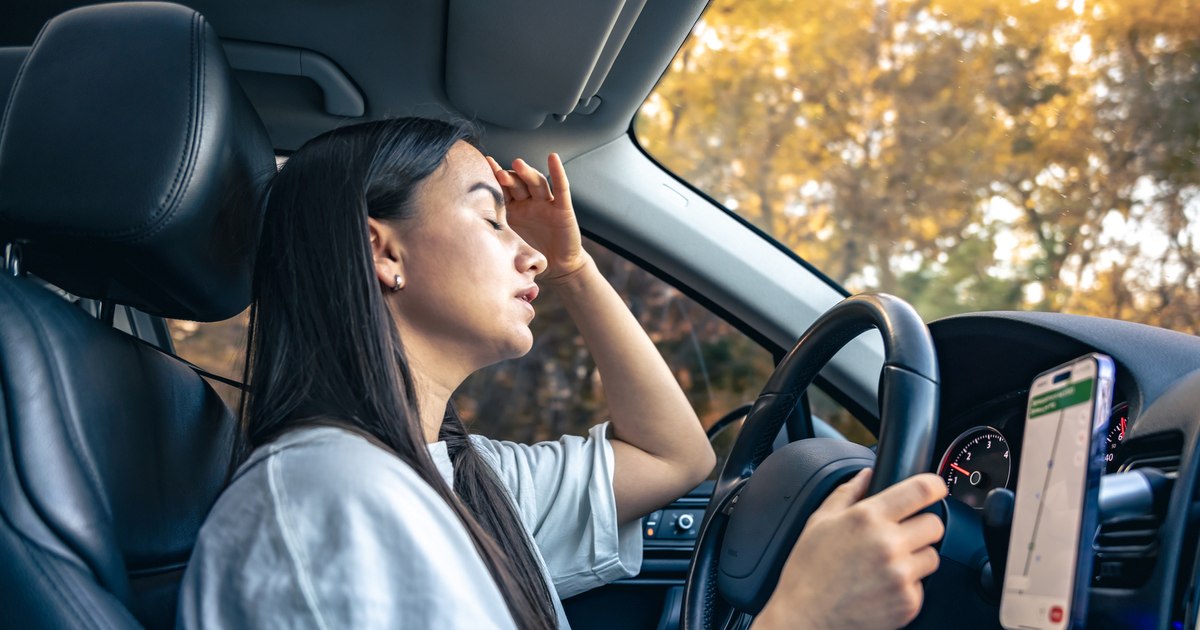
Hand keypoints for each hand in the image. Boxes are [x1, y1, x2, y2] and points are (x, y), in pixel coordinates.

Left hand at [487, 153, 590, 283]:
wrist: (558, 268)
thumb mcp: (511, 247)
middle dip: (508, 177)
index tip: (483, 165)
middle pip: (518, 184)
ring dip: (527, 173)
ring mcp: (546, 204)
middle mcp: (529, 203)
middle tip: (497, 172)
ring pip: (536, 183)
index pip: (503, 190)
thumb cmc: (533, 256)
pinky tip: (553, 159)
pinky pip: (561, 189)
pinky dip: (557, 173)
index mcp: (514, 210)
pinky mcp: (563, 209)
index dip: (494, 178)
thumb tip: (473, 242)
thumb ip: (497, 241)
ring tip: (517, 165)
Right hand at [753, 470, 946, 629]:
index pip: (920, 490)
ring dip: (917, 557)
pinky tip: (883, 586)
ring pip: (932, 556)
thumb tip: (868, 474)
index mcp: (867, 518)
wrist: (805, 619)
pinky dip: (908, 585)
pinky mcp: (908, 603)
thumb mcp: (819, 522)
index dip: (934, 485)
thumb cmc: (807, 572)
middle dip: (921, 525)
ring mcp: (901, 575)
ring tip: (887, 564)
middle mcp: (888, 544)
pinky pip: (923, 585)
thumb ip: (847, 492)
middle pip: (934, 524)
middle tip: (900, 535)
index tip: (934, 488)